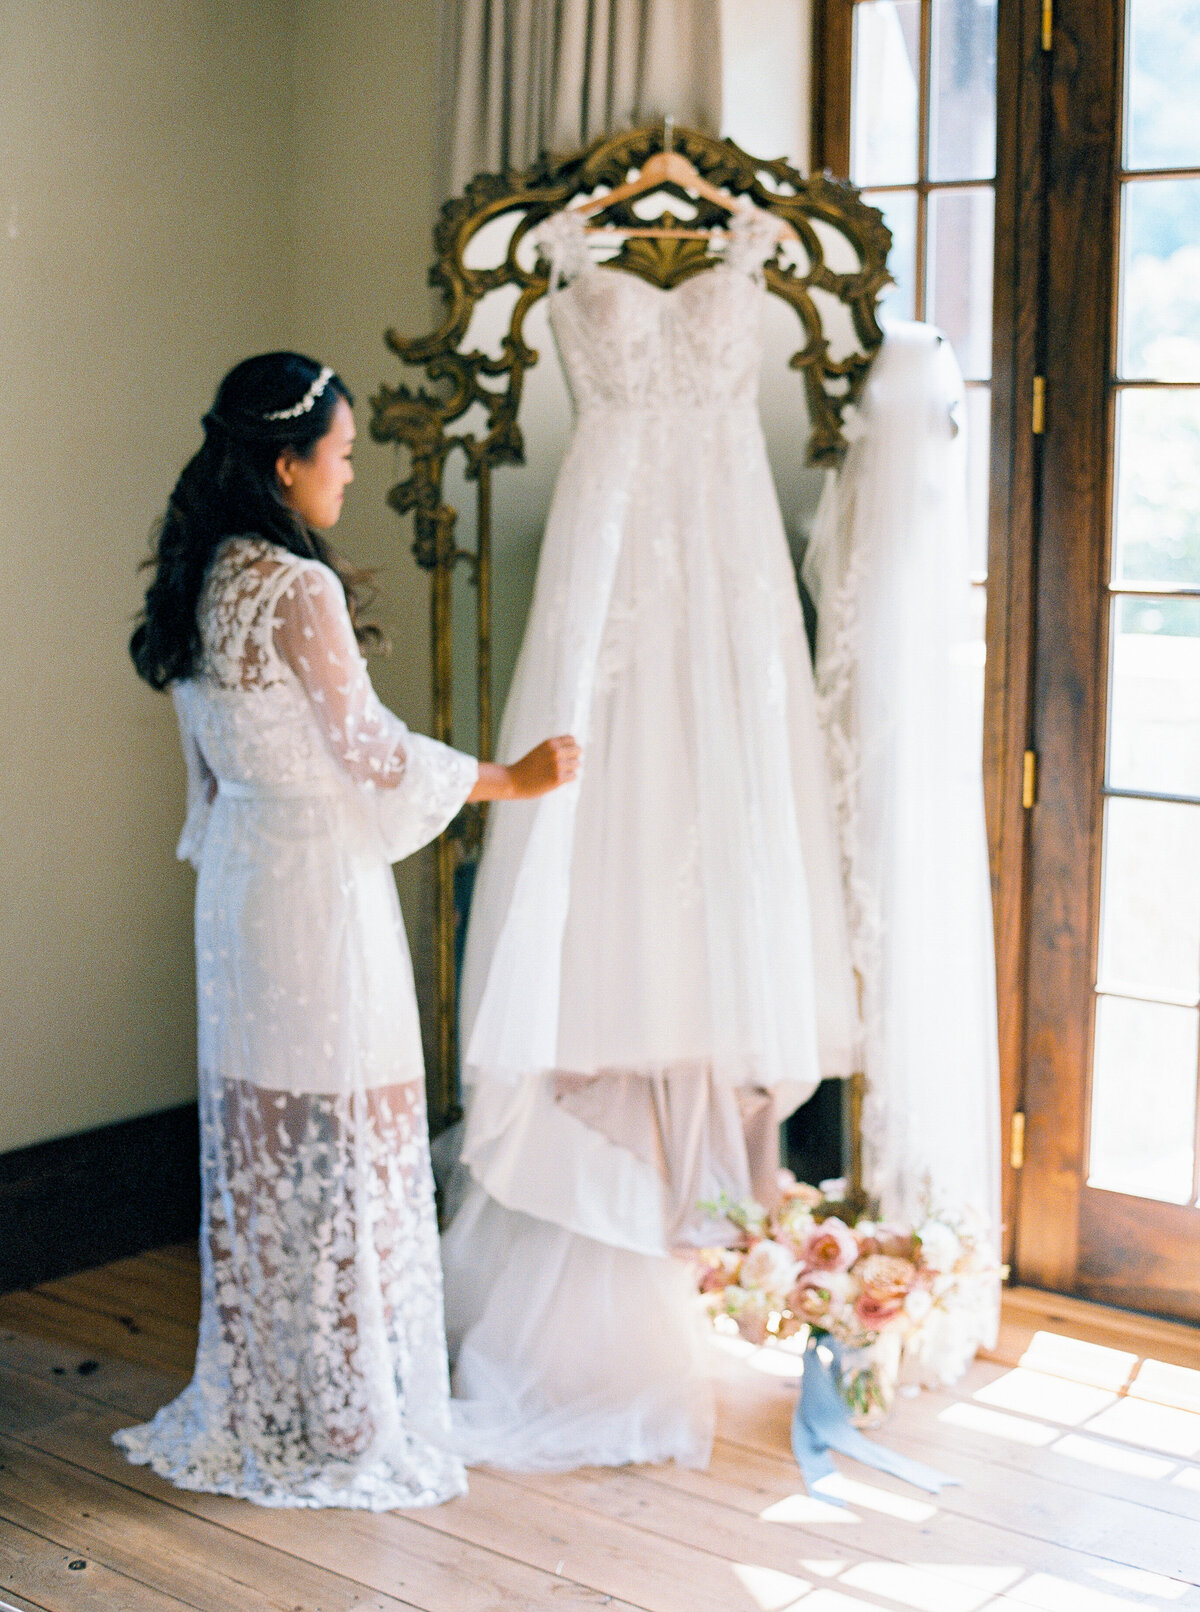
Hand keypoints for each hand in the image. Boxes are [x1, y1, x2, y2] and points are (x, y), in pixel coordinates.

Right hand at [467, 736, 581, 801]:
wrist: (512, 781)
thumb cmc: (527, 767)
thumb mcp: (540, 750)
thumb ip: (555, 748)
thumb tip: (576, 750)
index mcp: (550, 743)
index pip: (572, 739)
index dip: (571, 747)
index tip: (566, 754)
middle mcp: (555, 752)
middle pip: (578, 750)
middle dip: (574, 757)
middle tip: (565, 764)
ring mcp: (557, 766)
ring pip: (577, 764)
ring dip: (571, 769)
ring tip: (560, 772)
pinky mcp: (558, 779)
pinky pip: (573, 776)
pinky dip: (568, 778)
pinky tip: (559, 779)